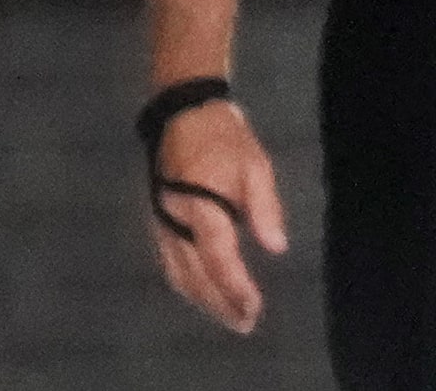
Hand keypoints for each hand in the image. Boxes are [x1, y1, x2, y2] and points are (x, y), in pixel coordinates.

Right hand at [148, 101, 288, 334]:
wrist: (183, 113)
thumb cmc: (225, 137)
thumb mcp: (255, 165)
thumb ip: (264, 208)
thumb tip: (276, 247)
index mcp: (202, 208)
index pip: (219, 260)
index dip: (235, 289)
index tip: (253, 309)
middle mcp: (176, 222)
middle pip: (195, 276)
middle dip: (219, 304)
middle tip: (245, 322)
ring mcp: (163, 224)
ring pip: (179, 274)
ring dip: (202, 299)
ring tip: (229, 315)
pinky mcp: (159, 222)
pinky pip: (171, 263)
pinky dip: (188, 283)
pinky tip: (204, 291)